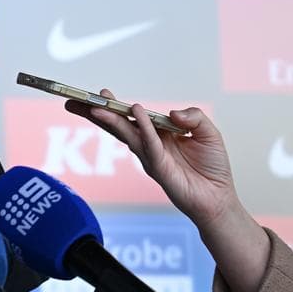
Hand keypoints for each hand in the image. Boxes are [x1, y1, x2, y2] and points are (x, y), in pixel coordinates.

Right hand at [65, 93, 237, 228]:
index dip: (114, 105)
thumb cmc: (212, 167)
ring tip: (95, 107)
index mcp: (156, 133)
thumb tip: (173, 112)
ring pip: (127, 134)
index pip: (130, 117)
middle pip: (117, 125)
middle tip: (74, 101)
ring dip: (111, 119)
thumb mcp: (208, 132)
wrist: (218, 197)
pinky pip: (150, 144)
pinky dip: (144, 127)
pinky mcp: (159, 169)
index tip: (98, 94)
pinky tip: (135, 112)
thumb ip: (194, 116)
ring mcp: (150, 157)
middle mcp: (148, 144)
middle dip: (95, 113)